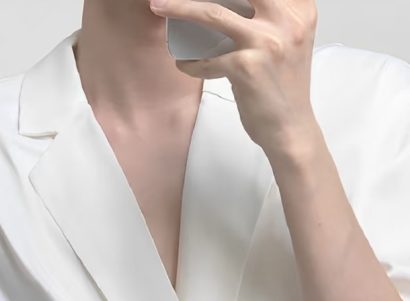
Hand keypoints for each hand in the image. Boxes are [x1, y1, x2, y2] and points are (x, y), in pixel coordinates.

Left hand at [149, 0, 319, 158]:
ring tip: (160, 6)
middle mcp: (286, 20)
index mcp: (299, 10)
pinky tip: (185, 64)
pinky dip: (191, 63)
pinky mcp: (246, 66)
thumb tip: (230, 6)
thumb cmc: (284, 89)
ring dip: (180, 8)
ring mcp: (265, 41)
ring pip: (213, 14)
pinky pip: (206, 61)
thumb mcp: (289, 42)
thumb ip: (272, 19)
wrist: (291, 129)